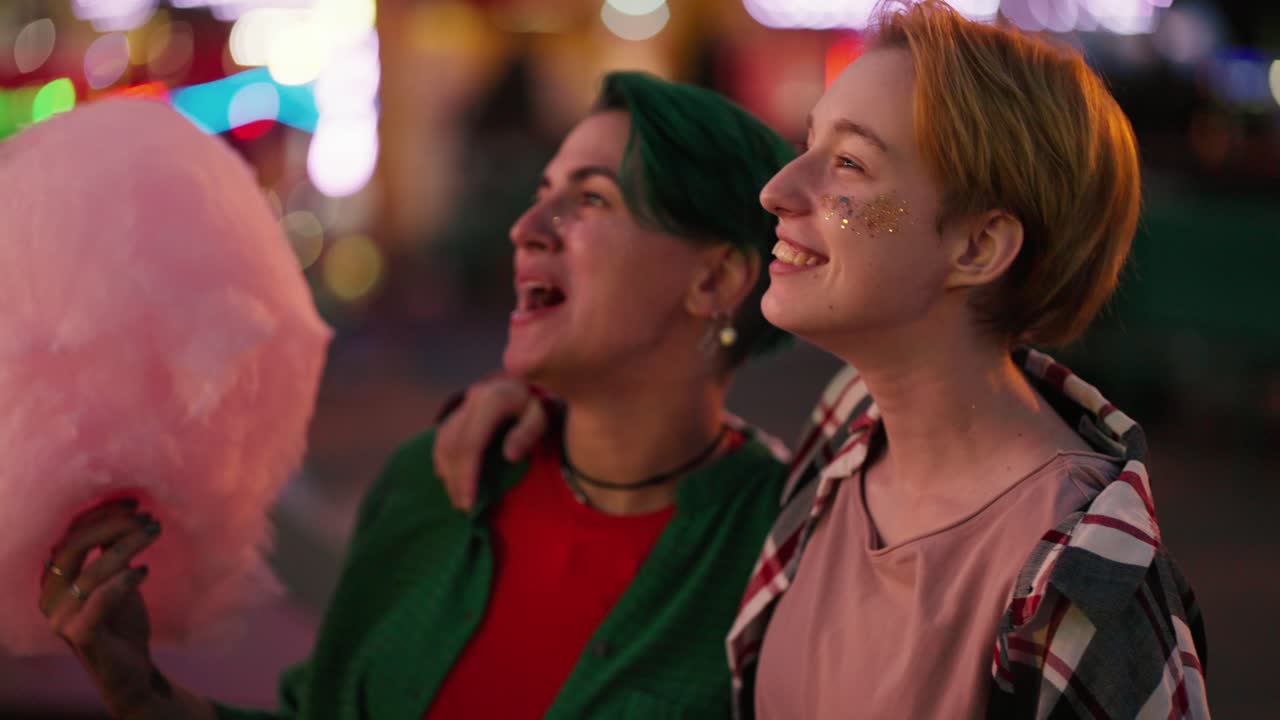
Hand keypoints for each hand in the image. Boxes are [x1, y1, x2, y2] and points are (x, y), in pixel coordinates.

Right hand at [40, 498, 163, 717]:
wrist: (131, 668)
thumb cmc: (122, 620)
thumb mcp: (118, 578)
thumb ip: (113, 551)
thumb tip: (130, 511)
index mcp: (53, 578)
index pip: (69, 535)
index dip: (100, 514)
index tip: (133, 502)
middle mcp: (50, 596)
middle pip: (73, 546)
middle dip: (112, 525)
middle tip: (147, 518)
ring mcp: (61, 617)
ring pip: (91, 571)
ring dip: (127, 546)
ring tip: (155, 532)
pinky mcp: (80, 635)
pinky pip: (99, 600)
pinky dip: (122, 581)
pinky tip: (144, 571)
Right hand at [433, 376, 547, 510]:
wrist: (530, 384)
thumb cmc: (538, 406)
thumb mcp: (540, 417)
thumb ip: (527, 434)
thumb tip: (509, 456)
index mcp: (492, 399)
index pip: (470, 443)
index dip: (466, 474)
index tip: (469, 503)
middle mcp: (472, 399)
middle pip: (453, 445)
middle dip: (455, 480)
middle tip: (463, 508)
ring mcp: (463, 403)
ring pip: (443, 441)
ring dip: (447, 473)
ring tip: (457, 498)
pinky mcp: (458, 410)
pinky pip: (442, 437)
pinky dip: (443, 460)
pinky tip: (449, 478)